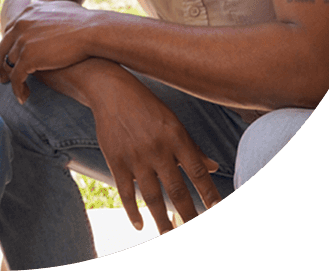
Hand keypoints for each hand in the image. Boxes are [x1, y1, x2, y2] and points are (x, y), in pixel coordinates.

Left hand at [0, 0, 100, 101]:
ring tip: (17, 89)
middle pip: (4, 47)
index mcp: (27, 13)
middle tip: (3, 77)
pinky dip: (18, 89)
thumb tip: (33, 2)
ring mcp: (23, 41)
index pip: (10, 31)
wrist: (93, 31)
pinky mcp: (28, 58)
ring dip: (10, 78)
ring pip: (8, 64)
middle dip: (2, 63)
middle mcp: (21, 25)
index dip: (10, 46)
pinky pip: (17, 77)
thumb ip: (43, 6)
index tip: (11, 57)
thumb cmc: (83, 21)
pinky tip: (23, 98)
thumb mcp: (59, 7)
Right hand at [88, 68, 221, 234]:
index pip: (197, 171)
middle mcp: (157, 148)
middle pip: (177, 190)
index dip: (209, 193)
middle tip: (196, 234)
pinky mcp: (115, 159)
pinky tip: (139, 225)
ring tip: (169, 237)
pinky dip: (132, 211)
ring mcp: (135, 156)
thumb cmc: (146, 105)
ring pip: (152, 196)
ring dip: (162, 220)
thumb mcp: (172, 121)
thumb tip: (214, 167)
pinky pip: (125, 191)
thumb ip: (191, 146)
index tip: (218, 211)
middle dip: (189, 215)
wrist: (111, 90)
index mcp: (175, 136)